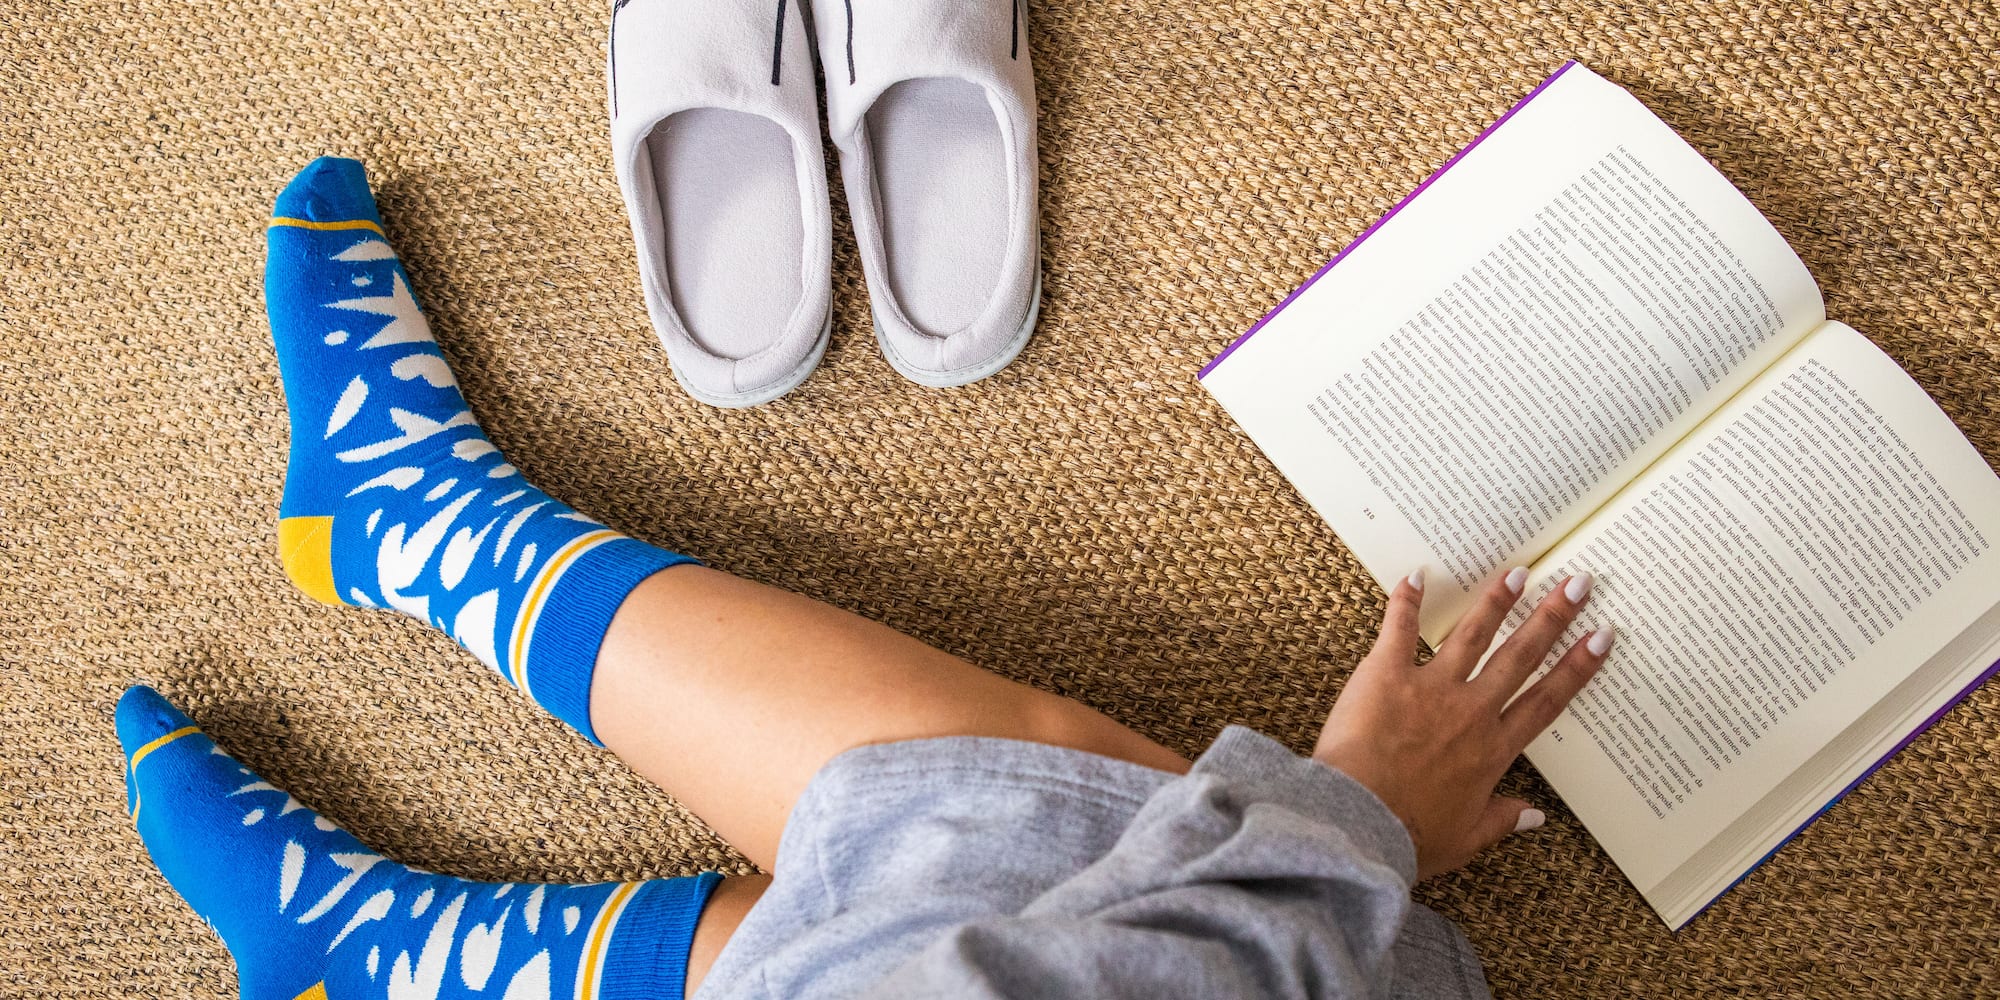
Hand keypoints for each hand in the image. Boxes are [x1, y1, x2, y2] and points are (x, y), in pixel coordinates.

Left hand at [1313, 567, 1613, 879]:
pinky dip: (1405, 601)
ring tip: (1518, 572)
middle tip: (1577, 584)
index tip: (1600, 637)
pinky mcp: (1386, 676)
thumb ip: (1501, 820)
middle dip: (1551, 618)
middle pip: (1520, 657)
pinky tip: (1416, 575)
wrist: (1360, 823)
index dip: (1576, 668)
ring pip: (1472, 636)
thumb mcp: (1466, 838)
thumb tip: (1536, 817)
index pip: (1546, 702)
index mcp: (1493, 751)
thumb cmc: (1410, 838)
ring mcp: (1431, 689)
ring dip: (1496, 602)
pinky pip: (1400, 630)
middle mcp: (1471, 712)